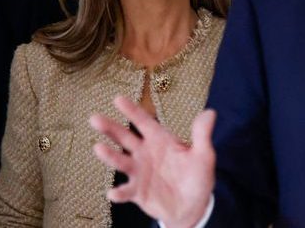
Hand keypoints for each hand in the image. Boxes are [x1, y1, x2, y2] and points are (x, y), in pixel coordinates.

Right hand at [90, 96, 215, 227]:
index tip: (118, 98)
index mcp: (160, 140)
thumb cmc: (197, 177)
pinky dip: (119, 192)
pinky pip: (126, 191)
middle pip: (125, 137)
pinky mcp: (137, 192)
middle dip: (110, 128)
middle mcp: (145, 153)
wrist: (193, 207)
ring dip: (109, 155)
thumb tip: (210, 112)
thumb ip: (202, 135)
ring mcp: (139, 172)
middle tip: (94, 118)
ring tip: (99, 148)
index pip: (144, 122)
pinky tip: (113, 192)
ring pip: (121, 161)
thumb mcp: (204, 155)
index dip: (132, 110)